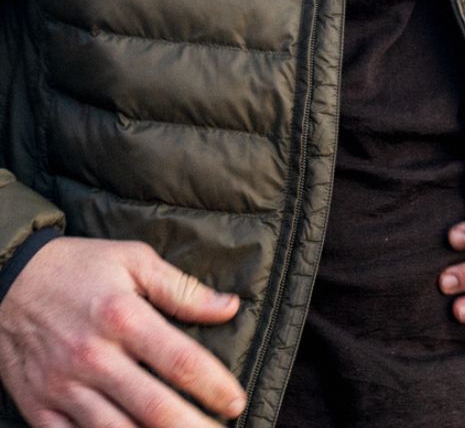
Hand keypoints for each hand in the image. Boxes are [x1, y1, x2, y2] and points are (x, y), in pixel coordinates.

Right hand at [0, 236, 246, 426]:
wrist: (8, 279)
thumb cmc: (79, 267)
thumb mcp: (133, 261)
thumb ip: (182, 289)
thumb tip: (229, 307)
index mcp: (123, 317)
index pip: (179, 360)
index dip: (213, 385)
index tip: (235, 400)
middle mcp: (94, 357)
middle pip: (153, 407)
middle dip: (193, 427)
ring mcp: (64, 387)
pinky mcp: (39, 408)